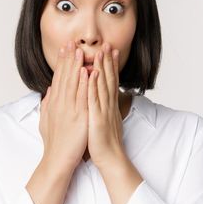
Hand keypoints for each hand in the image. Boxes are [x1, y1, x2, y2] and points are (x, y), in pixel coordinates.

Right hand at [38, 41, 88, 169]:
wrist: (57, 159)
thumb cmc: (54, 142)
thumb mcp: (47, 119)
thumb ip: (48, 103)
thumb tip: (49, 90)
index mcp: (54, 103)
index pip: (58, 78)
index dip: (62, 62)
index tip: (65, 48)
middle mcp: (59, 103)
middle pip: (64, 76)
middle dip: (68, 58)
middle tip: (71, 42)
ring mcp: (68, 109)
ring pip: (72, 83)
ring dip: (76, 66)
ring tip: (79, 50)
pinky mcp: (78, 117)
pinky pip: (82, 97)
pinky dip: (84, 83)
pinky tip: (86, 72)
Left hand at [87, 42, 126, 168]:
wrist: (110, 159)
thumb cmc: (104, 142)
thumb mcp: (102, 121)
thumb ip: (100, 108)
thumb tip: (98, 99)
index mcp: (107, 106)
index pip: (108, 82)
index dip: (108, 66)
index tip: (108, 51)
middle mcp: (107, 106)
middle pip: (108, 79)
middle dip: (107, 61)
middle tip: (107, 44)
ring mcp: (103, 111)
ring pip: (103, 85)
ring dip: (102, 67)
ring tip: (100, 51)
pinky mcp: (97, 118)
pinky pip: (95, 99)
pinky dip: (93, 85)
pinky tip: (92, 73)